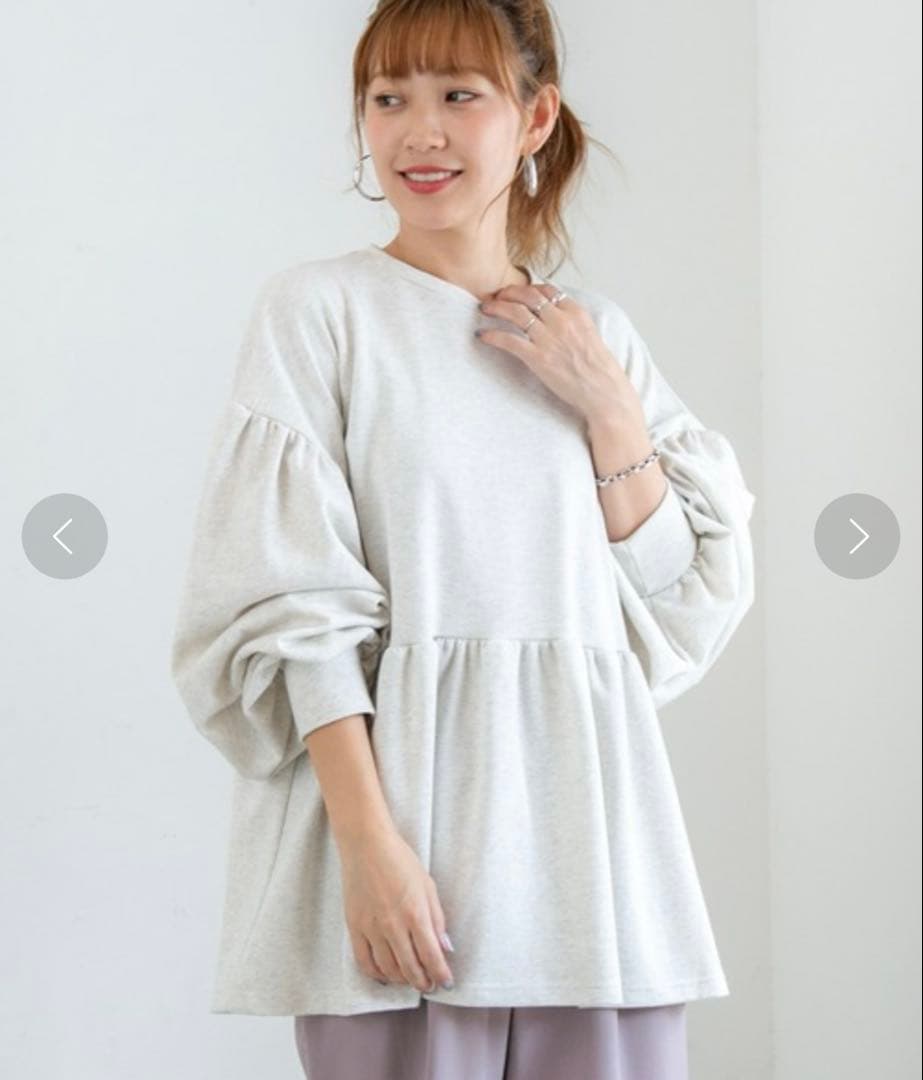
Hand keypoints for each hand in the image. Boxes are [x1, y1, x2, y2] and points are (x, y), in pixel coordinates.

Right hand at [338, 826, 454, 991]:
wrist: (366, 845)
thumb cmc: (401, 861)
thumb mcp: (428, 885)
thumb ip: (437, 919)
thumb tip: (446, 948)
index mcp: (415, 913)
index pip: (432, 956)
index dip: (441, 974)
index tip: (447, 983)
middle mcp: (393, 926)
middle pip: (410, 968)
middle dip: (424, 982)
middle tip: (430, 986)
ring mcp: (371, 928)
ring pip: (388, 969)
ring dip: (403, 980)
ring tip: (411, 980)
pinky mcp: (354, 927)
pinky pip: (365, 962)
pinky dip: (377, 975)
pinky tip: (386, 976)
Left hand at [476, 282, 639, 425]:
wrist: (603, 391)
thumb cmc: (599, 369)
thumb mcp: (590, 336)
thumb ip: (573, 324)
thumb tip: (557, 319)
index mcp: (576, 313)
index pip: (547, 290)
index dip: (528, 288)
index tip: (517, 293)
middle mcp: (561, 321)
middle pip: (527, 296)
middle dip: (508, 293)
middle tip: (496, 297)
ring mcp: (548, 339)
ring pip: (515, 313)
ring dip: (496, 308)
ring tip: (485, 309)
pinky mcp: (538, 358)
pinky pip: (509, 340)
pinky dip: (492, 335)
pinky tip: (483, 336)